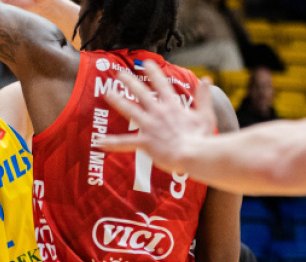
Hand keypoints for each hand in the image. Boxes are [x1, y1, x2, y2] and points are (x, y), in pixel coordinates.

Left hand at [97, 61, 217, 173]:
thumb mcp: (206, 114)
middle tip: (119, 73)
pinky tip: (98, 141)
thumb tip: (206, 80)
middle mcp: (158, 112)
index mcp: (173, 105)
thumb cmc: (202, 137)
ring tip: (107, 93)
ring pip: (129, 110)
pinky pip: (125, 142)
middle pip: (141, 92)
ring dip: (117, 100)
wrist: (195, 154)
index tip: (146, 62)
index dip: (153, 72)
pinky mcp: (145, 141)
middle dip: (129, 81)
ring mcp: (150, 126)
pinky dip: (111, 143)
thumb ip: (204, 97)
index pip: (161, 84)